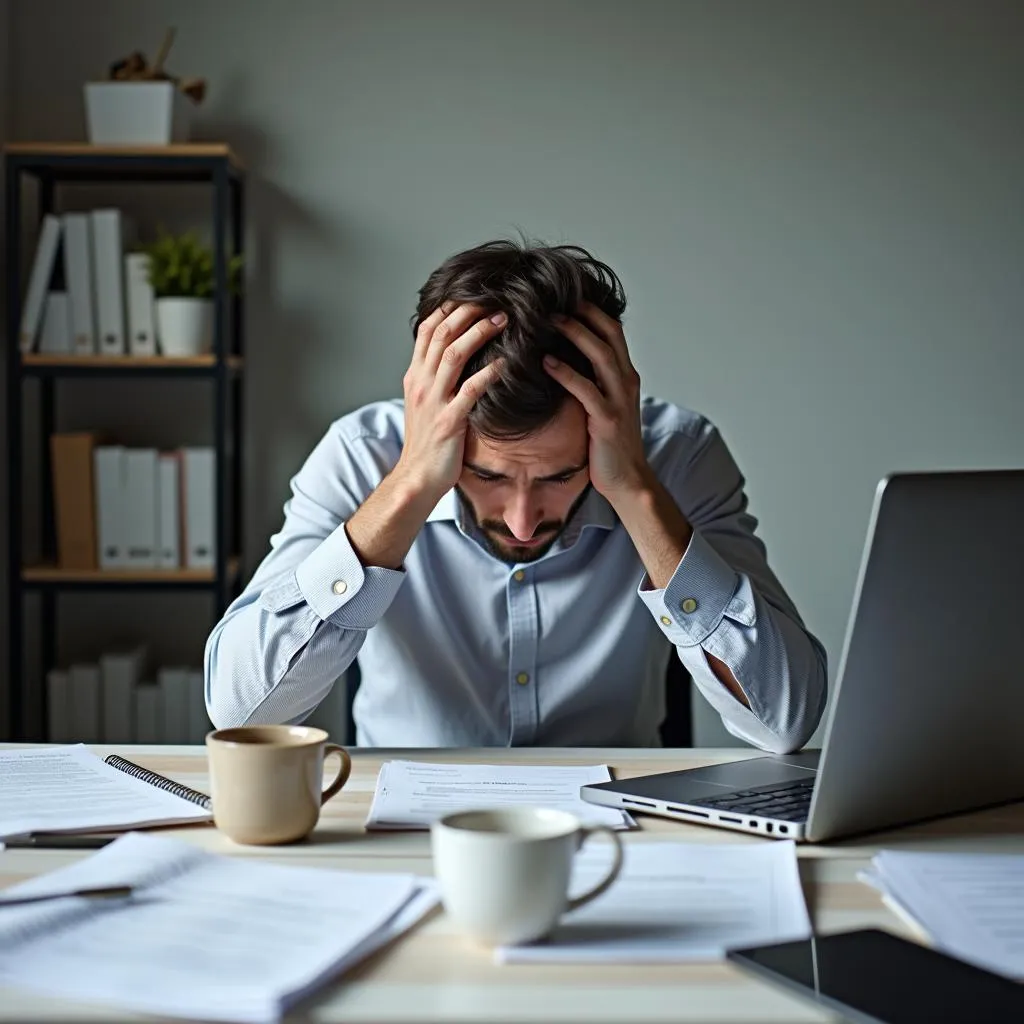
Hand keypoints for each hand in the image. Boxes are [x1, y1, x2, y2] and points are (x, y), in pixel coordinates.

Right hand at [394, 302, 506, 503]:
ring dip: (479, 333)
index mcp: (415, 376)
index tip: (474, 293)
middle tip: (495, 298)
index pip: (428, 330)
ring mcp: (433, 401)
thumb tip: (456, 356)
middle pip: (441, 334)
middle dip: (468, 311)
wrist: (416, 479)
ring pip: (453, 355)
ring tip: (503, 319)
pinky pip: (470, 391)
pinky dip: (489, 373)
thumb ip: (436, 379)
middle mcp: (421, 383)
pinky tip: (507, 362)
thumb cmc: (427, 443)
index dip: (451, 307)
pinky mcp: (449, 421)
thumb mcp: (425, 404)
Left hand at [543, 302, 648, 499]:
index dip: (590, 308)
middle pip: (608, 332)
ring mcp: (619, 399)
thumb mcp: (602, 405)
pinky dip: (566, 372)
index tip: (562, 295)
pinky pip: (586, 389)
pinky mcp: (608, 419)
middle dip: (582, 312)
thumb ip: (590, 381)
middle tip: (552, 298)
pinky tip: (545, 362)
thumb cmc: (608, 444)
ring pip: (600, 354)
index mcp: (625, 375)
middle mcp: (626, 381)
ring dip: (574, 333)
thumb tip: (560, 359)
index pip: (611, 329)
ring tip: (547, 320)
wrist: (628, 480)